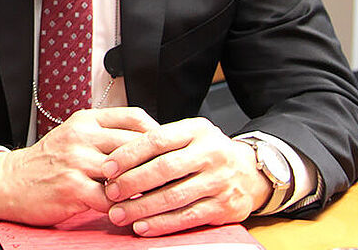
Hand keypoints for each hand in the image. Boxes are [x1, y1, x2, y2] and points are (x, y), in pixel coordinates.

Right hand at [0, 108, 157, 225]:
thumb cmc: (47, 162)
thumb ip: (104, 135)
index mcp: (85, 120)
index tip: (169, 150)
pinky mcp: (72, 187)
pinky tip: (132, 212)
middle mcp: (81, 136)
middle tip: (173, 177)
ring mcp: (76, 161)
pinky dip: (126, 208)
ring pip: (127, 172)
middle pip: (136, 144)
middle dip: (158, 163)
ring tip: (159, 197)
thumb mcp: (73, 136)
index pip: (134, 117)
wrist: (9, 181)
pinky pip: (111, 199)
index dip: (158, 134)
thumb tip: (146, 143)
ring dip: (145, 188)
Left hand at [101, 117, 270, 235]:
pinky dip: (162, 224)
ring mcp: (219, 181)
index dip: (128, 154)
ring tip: (119, 214)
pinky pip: (187, 217)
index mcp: (196, 130)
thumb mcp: (188, 136)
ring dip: (142, 208)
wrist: (251, 172)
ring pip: (174, 196)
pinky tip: (142, 227)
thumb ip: (159, 142)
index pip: (156, 140)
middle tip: (110, 192)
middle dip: (132, 182)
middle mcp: (211, 153)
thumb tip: (115, 159)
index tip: (107, 168)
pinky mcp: (225, 207)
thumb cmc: (206, 153)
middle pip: (164, 169)